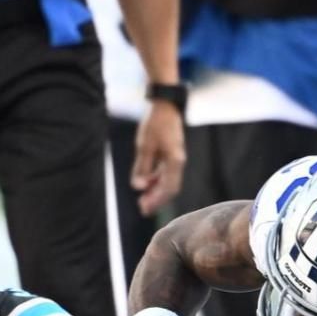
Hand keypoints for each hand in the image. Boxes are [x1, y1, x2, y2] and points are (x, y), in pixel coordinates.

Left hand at [131, 100, 185, 216]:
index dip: (157, 201)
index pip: (169, 188)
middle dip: (157, 201)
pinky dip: (156, 182)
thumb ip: (142, 167)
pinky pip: (165, 174)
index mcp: (175, 160)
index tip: (144, 208)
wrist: (164, 105)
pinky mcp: (171, 155)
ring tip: (142, 201)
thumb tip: (139, 187)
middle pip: (170, 188)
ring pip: (168, 182)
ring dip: (156, 192)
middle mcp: (178, 162)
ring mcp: (176, 159)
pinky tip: (146, 186)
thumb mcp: (144, 145)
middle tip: (143, 210)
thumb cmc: (154, 123)